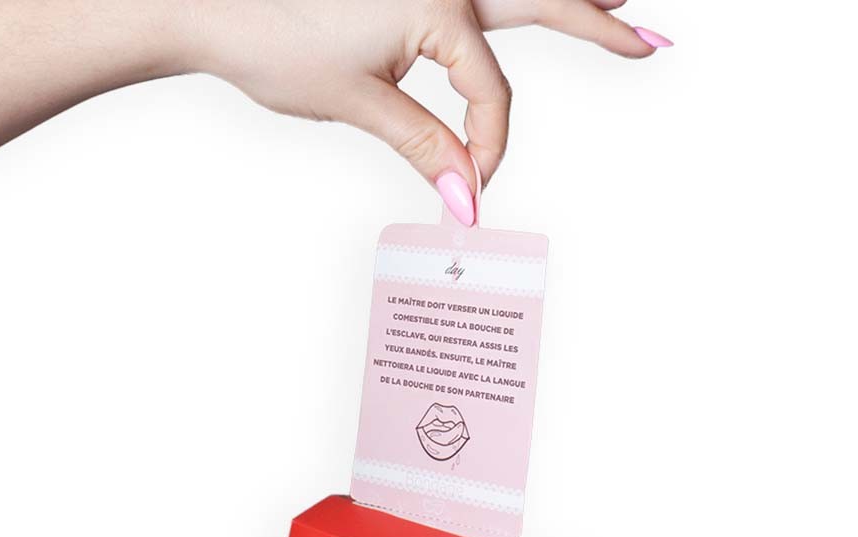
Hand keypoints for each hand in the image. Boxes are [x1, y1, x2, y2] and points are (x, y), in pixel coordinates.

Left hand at [0, 1, 672, 196]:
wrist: (206, 1)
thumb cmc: (268, 35)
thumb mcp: (358, 101)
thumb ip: (423, 145)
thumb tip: (465, 197)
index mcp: (437, 3)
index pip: (489, 94)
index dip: (485, 150)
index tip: (468, 192)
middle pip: (542, 1)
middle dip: (599, 26)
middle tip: (651, 44)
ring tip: (618, 8)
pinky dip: (511, 3)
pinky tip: (529, 7)